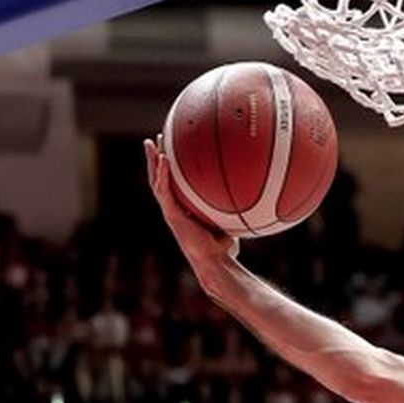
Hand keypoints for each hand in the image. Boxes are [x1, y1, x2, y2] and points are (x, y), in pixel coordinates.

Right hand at [144, 137, 237, 271]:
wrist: (214, 262)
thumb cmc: (224, 248)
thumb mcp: (229, 222)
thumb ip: (234, 209)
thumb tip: (253, 193)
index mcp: (182, 209)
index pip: (173, 185)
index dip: (169, 169)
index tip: (170, 150)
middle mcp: (173, 208)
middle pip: (159, 179)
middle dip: (154, 159)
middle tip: (153, 140)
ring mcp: (170, 211)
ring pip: (155, 181)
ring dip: (152, 161)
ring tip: (150, 142)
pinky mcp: (171, 214)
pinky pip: (164, 190)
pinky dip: (163, 174)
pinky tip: (163, 158)